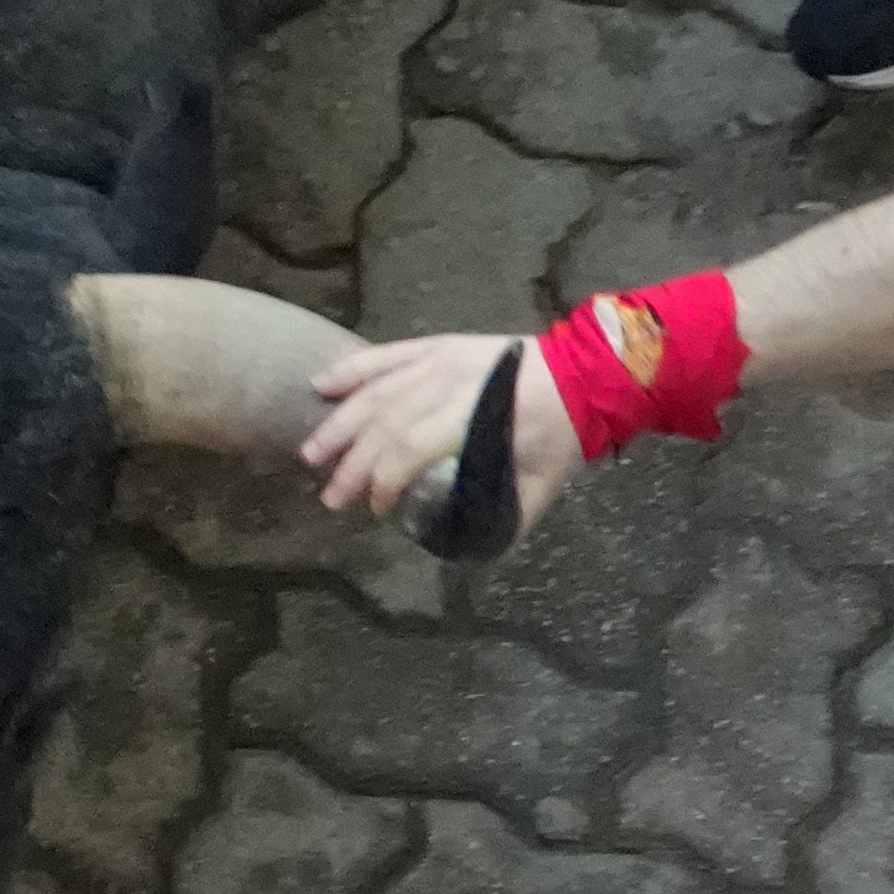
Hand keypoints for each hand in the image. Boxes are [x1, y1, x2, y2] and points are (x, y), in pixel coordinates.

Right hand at [301, 330, 598, 540]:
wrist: (581, 374)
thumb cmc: (559, 435)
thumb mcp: (539, 486)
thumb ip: (499, 515)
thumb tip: (458, 547)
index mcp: (476, 417)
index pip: (411, 447)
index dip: (385, 480)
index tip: (377, 508)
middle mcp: (449, 383)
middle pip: (386, 422)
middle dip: (353, 464)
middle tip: (331, 497)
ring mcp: (439, 360)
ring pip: (377, 391)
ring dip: (340, 424)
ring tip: (312, 454)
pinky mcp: (435, 346)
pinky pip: (384, 356)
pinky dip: (350, 370)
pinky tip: (319, 386)